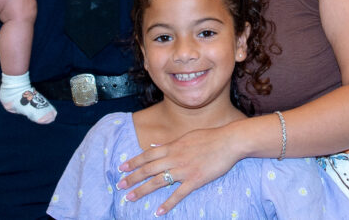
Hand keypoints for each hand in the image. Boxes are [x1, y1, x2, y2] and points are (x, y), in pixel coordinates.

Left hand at [117, 125, 241, 215]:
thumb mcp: (187, 136)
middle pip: (148, 169)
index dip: (133, 162)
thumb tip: (156, 147)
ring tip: (130, 198)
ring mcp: (184, 170)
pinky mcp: (195, 180)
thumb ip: (171, 144)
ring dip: (142, 191)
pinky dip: (167, 204)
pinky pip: (178, 195)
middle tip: (120, 186)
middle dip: (132, 178)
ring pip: (158, 182)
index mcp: (172, 146)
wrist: (229, 141)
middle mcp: (174, 158)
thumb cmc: (210, 137)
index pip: (147, 155)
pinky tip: (158, 212)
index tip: (121, 168)